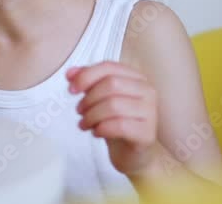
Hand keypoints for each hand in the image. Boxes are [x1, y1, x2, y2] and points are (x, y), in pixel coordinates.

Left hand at [67, 61, 159, 176]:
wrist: (131, 154)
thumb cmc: (115, 122)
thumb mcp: (99, 99)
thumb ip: (87, 82)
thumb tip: (70, 73)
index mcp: (136, 77)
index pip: (109, 67)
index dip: (86, 75)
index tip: (71, 89)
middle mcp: (147, 91)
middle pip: (111, 84)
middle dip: (89, 98)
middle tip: (79, 111)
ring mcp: (150, 112)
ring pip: (114, 105)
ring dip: (92, 115)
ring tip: (84, 124)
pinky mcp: (147, 133)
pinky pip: (120, 126)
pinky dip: (102, 128)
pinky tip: (96, 133)